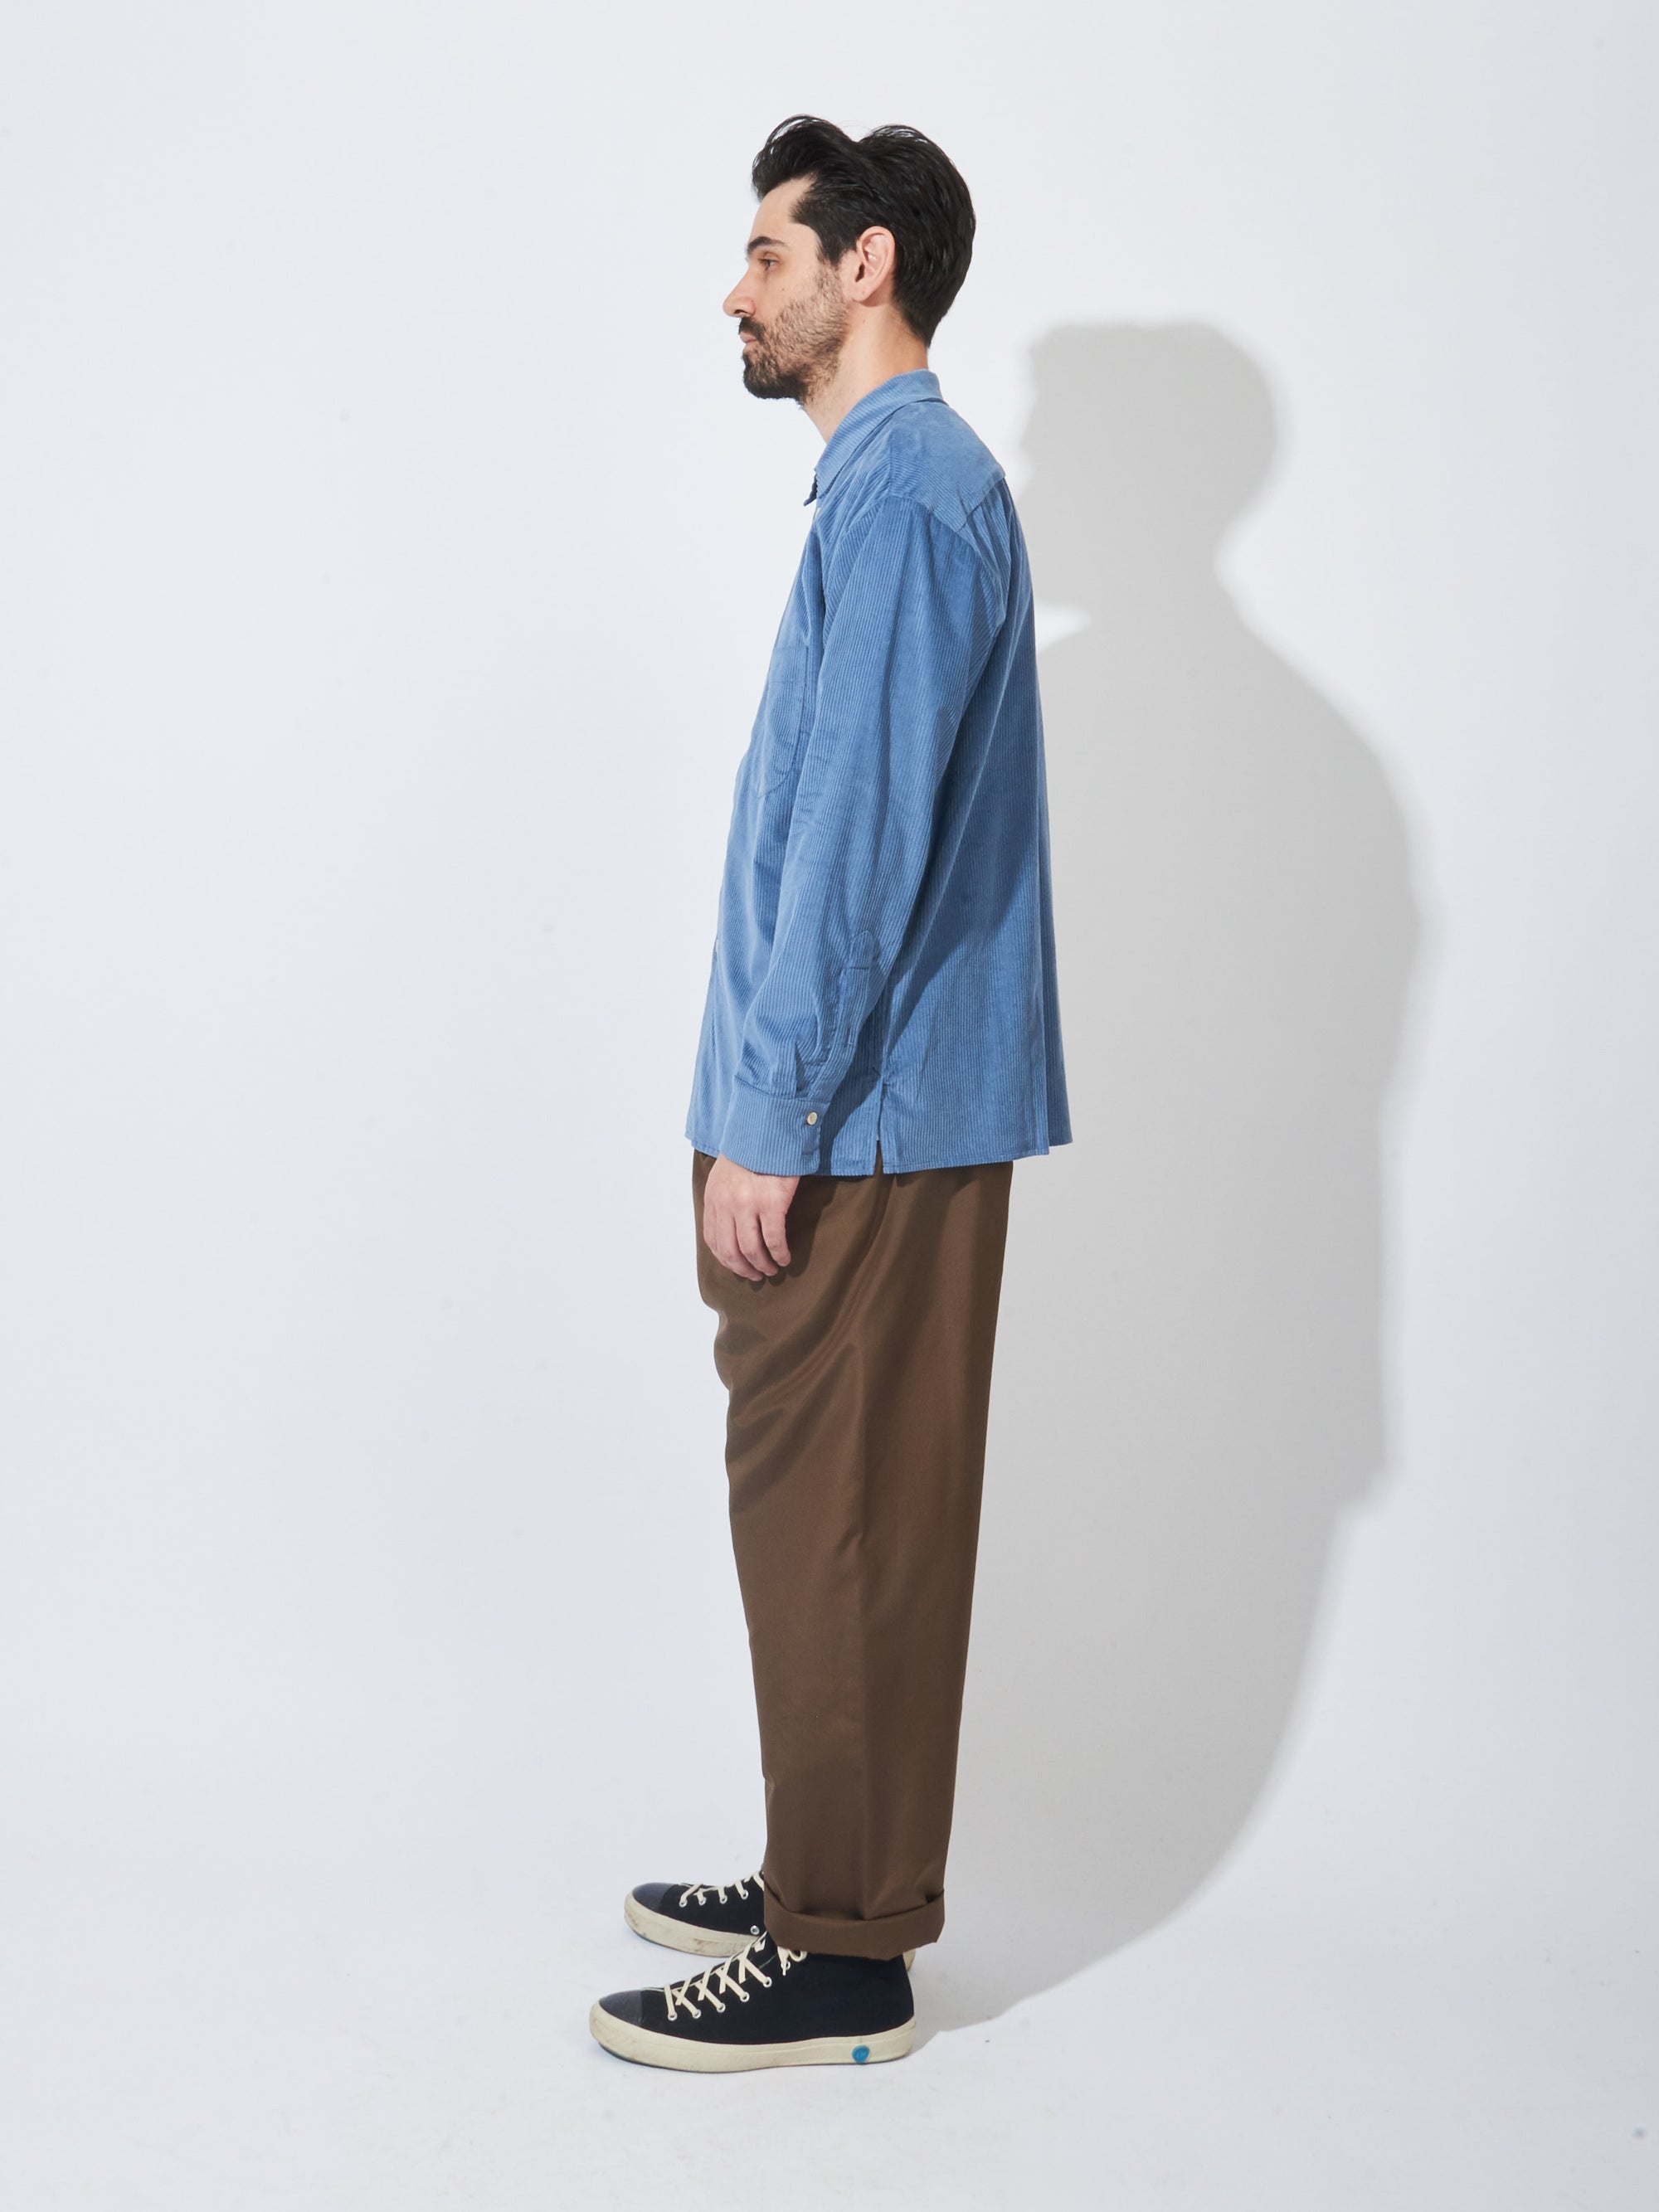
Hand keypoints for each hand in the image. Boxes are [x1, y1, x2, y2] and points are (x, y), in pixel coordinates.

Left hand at [703, 1153, 799, 1280]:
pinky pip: (773, 1240)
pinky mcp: (771, 1204)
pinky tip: (784, 1258)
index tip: (738, 1266)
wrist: (768, 1128)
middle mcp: (727, 1205)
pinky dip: (779, 1254)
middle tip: (755, 1275)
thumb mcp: (724, 1174)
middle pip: (730, 1250)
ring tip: (772, 1269)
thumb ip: (723, 1198)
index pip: (713, 1240)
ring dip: (762, 1265)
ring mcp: (748, 1206)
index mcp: (714, 1198)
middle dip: (743, 1268)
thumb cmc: (750, 1150)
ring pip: (751, 1249)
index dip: (726, 1259)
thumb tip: (730, 1224)